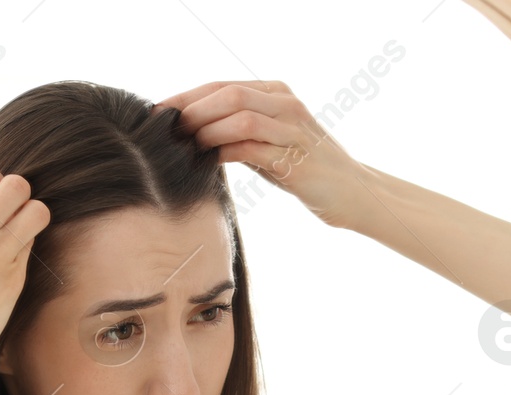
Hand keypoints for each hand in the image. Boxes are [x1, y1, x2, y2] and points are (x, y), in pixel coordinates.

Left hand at [156, 81, 367, 228]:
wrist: (353, 193)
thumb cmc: (306, 170)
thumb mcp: (270, 142)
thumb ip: (238, 132)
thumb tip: (190, 132)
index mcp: (277, 93)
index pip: (221, 85)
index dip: (185, 97)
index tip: (157, 113)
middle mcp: (286, 104)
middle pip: (227, 94)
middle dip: (190, 110)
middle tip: (165, 131)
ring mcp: (294, 130)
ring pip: (240, 116)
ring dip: (206, 130)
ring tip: (185, 145)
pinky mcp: (297, 159)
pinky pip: (253, 148)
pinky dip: (225, 152)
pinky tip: (207, 161)